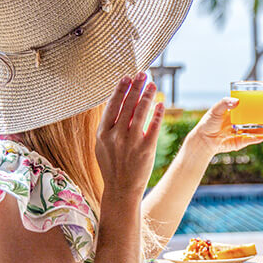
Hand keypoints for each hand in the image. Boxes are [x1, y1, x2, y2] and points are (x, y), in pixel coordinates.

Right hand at [96, 72, 163, 196]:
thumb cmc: (112, 165)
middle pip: (127, 105)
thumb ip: (107, 125)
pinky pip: (154, 126)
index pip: (112, 105)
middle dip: (136, 87)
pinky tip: (161, 103)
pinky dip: (158, 113)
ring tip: (153, 84)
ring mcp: (131, 142)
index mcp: (103, 133)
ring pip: (141, 112)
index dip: (121, 89)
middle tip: (143, 74)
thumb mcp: (102, 145)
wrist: (121, 189)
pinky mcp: (146, 149)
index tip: (127, 77)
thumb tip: (114, 102)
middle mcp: (116, 136)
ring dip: (147, 96)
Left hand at [192, 97, 262, 154]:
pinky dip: (260, 138)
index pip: (253, 105)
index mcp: (238, 111)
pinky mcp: (241, 142)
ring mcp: (242, 131)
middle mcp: (242, 121)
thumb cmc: (208, 123)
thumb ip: (225, 103)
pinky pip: (253, 140)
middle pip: (259, 117)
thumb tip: (237, 101)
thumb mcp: (215, 110)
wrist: (203, 140)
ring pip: (258, 129)